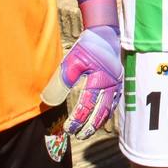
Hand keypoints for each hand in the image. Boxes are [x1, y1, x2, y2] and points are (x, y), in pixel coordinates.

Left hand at [40, 0, 121, 139]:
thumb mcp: (71, 62)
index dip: (77, 120)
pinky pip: (115, 101)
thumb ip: (60, 82)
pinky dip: (107, 111)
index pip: (87, 106)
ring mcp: (118, 83)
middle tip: (79, 135)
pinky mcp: (119, 80)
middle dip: (90, 126)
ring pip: (110, 108)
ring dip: (99, 121)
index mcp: (100, 81)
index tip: (67, 128)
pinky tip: (101, 115)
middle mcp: (112, 84)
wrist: (106, 32)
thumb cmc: (88, 46)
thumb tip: (48, 102)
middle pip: (102, 112)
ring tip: (89, 129)